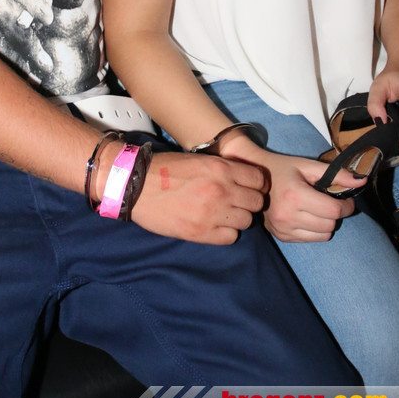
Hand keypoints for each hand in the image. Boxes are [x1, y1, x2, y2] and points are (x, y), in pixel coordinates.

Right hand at [131, 150, 268, 243]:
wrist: (138, 185)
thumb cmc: (166, 168)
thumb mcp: (199, 159)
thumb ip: (223, 169)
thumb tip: (243, 179)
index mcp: (221, 169)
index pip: (260, 179)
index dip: (257, 184)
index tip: (250, 187)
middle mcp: (222, 191)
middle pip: (257, 202)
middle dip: (250, 202)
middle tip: (238, 202)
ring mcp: (213, 214)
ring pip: (247, 221)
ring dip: (238, 218)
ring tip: (224, 214)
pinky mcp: (201, 233)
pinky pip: (231, 237)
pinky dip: (226, 233)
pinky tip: (215, 226)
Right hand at [259, 152, 357, 242]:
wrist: (252, 180)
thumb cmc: (282, 169)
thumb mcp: (307, 166)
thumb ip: (336, 174)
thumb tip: (362, 180)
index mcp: (295, 196)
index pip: (333, 211)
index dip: (346, 206)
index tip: (346, 199)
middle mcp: (288, 216)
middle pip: (330, 224)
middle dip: (335, 213)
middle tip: (329, 201)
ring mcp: (283, 229)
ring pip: (323, 235)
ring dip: (326, 223)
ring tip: (317, 208)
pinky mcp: (282, 237)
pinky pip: (311, 239)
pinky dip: (314, 229)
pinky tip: (305, 215)